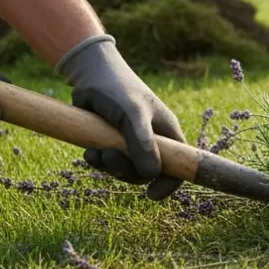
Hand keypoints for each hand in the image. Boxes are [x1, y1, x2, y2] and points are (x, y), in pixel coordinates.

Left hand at [55, 35, 184, 199]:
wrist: (89, 74)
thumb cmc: (118, 88)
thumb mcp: (132, 114)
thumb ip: (142, 143)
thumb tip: (151, 174)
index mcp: (167, 133)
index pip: (180, 165)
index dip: (170, 182)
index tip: (152, 195)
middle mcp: (153, 140)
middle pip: (149, 173)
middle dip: (128, 171)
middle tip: (110, 158)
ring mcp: (132, 143)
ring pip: (127, 170)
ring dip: (110, 166)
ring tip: (95, 152)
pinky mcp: (112, 143)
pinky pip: (109, 164)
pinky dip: (98, 161)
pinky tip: (89, 150)